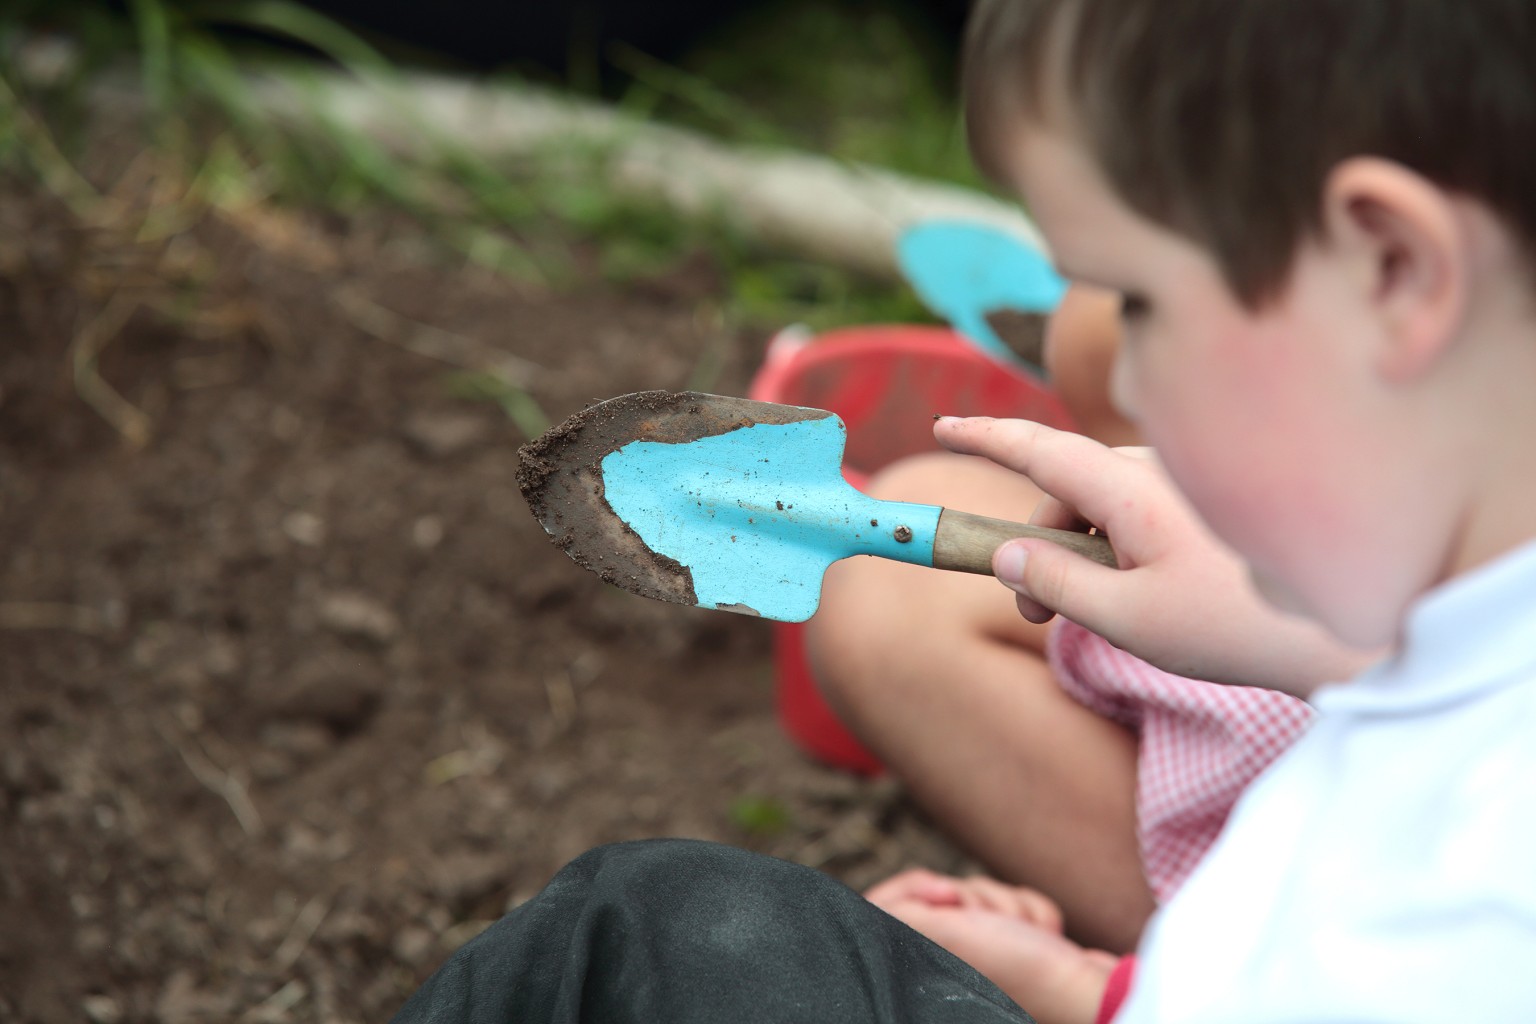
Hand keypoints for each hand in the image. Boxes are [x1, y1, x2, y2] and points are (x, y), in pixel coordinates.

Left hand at [865, 869, 1114, 1023]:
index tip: (943, 897)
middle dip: (966, 895)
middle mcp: (943, 970)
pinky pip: (1010, 903)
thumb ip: (897, 915)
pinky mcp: (1018, 949)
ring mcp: (982, 960)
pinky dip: (1029, 911)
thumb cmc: (1018, 969)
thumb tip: (865, 906)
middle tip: (980, 916)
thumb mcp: (943, 935)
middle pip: (930, 896)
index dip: (910, 891)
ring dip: (1002, 904)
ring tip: (1020, 933)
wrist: (1091, 992)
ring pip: (974, 893)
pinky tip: (1044, 935)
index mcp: (916, 971)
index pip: (880, 909)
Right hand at [934, 417, 1378, 694]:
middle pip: (1066, 489)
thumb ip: (1055, 582)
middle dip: (1035, 544)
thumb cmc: (1236, 626)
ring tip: (1095, 620)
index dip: (984, 437)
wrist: (1345, 635)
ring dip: (1078, 553)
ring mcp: (1186, 483)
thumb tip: (1006, 555)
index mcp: (1131, 487)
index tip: (941, 427)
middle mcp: (1156, 471)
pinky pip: (1138, 512)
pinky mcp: (1206, 504)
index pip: (1038, 448)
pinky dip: (1117, 549)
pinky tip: (1144, 601)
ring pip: (1102, 505)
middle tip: (1035, 620)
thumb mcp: (1128, 618)